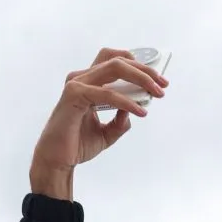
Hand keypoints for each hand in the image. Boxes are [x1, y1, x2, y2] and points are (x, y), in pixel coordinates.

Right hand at [30, 48, 167, 199]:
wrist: (58, 161)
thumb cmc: (77, 144)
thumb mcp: (107, 133)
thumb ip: (121, 121)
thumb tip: (135, 110)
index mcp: (88, 82)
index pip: (115, 61)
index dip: (138, 66)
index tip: (159, 79)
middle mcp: (82, 78)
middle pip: (118, 60)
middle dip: (144, 70)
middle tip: (163, 84)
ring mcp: (77, 84)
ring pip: (115, 69)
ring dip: (140, 79)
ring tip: (156, 93)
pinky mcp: (74, 95)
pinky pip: (108, 94)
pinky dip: (127, 102)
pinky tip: (140, 112)